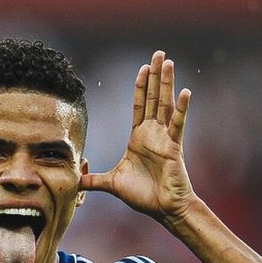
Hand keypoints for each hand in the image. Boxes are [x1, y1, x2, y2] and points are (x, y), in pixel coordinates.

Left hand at [81, 52, 196, 223]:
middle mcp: (153, 134)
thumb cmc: (143, 196)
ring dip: (167, 83)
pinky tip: (186, 91)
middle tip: (159, 53)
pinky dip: (182, 109)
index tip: (143, 67)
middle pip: (154, 98)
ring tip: (169, 62)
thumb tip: (75, 180)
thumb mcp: (112, 184)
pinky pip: (178, 125)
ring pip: (166, 105)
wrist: (163, 209)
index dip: (141, 86)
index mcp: (139, 138)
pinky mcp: (174, 147)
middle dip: (155, 75)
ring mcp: (165, 138)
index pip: (139, 106)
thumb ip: (93, 180)